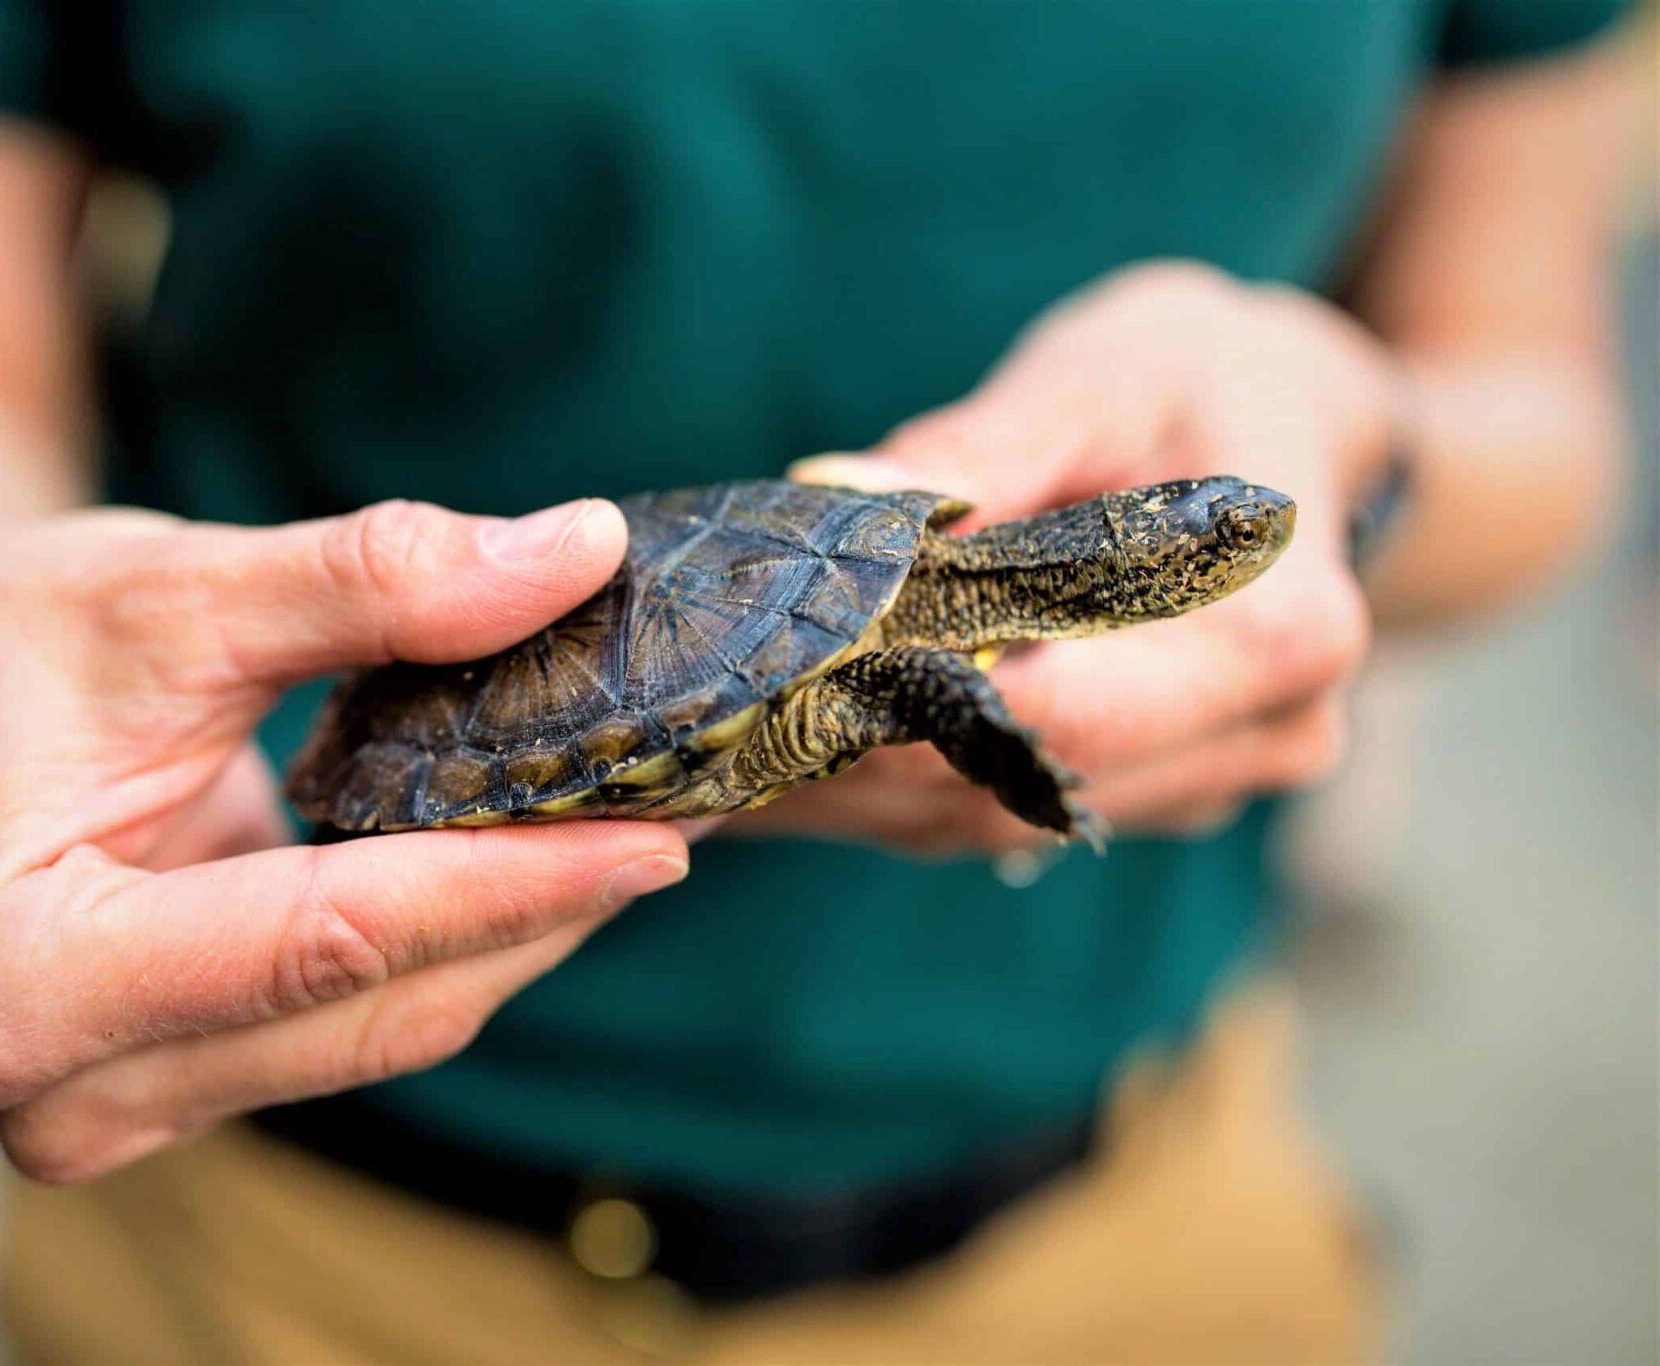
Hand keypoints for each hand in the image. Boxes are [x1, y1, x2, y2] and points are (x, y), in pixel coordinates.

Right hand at [0, 497, 688, 1181]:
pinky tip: (543, 859)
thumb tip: (577, 553)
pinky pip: (359, 1018)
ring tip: (637, 824)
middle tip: (682, 810)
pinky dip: (456, 938)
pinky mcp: (179, 1077)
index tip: (658, 833)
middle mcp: (59, 1084)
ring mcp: (122, 1099)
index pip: (320, 941)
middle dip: (536, 912)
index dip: (505, 886)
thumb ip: (369, 580)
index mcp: (15, 976)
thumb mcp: (172, 585)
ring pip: (384, 1029)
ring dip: (515, 932)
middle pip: (370, 1009)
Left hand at [737, 261, 1391, 852]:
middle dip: (857, 761)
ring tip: (711, 759)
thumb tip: (842, 492)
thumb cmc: (1193, 383)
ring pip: (997, 823)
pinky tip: (775, 764)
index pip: (1073, 711)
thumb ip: (983, 445)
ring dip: (852, 797)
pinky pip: (1003, 815)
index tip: (779, 686)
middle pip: (1021, 783)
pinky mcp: (1151, 796)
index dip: (917, 708)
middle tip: (705, 735)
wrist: (1290, 430)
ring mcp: (1211, 780)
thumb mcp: (1098, 378)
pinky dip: (887, 794)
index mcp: (1282, 629)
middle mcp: (1267, 733)